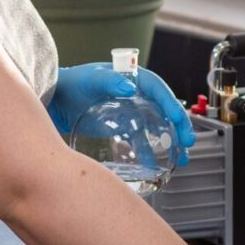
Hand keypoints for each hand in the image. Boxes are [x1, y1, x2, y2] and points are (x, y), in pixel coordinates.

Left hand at [48, 62, 194, 162]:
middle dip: (179, 125)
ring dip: (171, 141)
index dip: (171, 103)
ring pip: (157, 126)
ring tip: (182, 158)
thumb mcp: (90, 80)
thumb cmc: (72, 84)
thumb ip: (108, 81)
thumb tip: (128, 89)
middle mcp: (136, 95)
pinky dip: (151, 151)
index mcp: (132, 79)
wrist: (56, 99)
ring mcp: (130, 112)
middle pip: (164, 109)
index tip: (179, 119)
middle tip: (188, 141)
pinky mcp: (122, 127)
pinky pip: (141, 139)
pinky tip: (155, 165)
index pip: (158, 90)